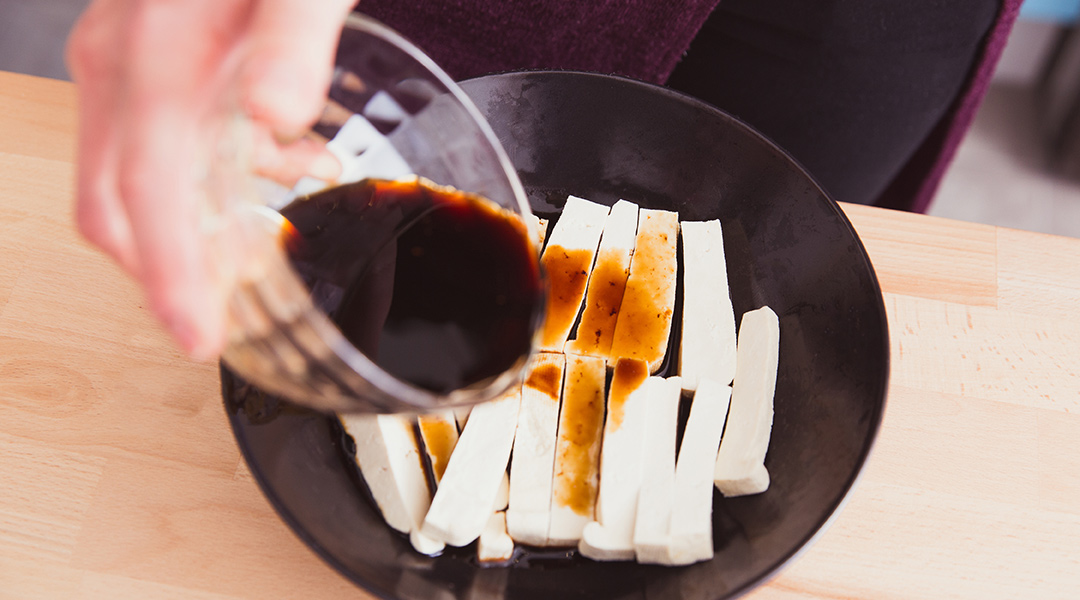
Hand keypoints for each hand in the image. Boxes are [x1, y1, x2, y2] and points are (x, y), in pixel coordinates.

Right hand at [66, 0, 353, 358]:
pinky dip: (202, 185)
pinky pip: (154, 148)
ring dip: (184, 234)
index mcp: (149, 61)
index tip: (198, 340)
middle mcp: (119, 68)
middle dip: (164, 274)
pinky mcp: (151, 58)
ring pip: (129, 184)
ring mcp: (126, 62)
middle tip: (226, 317)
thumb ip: (290, 41)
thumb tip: (276, 116)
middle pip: (113, 208)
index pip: (142, 200)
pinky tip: (276, 174)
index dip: (170, 280)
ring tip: (256, 258)